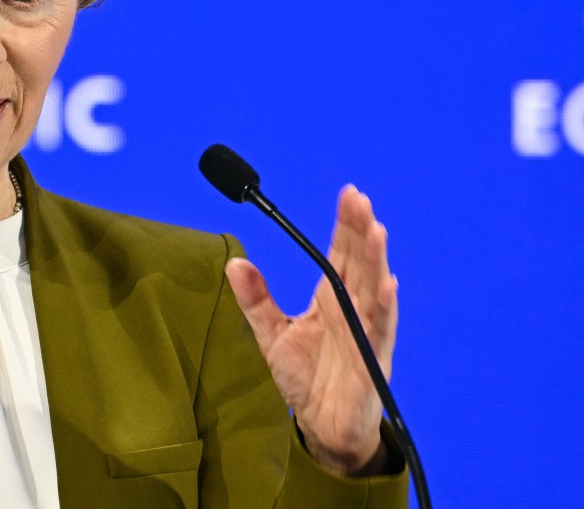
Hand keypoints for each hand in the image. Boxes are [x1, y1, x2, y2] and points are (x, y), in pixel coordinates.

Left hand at [225, 185, 398, 475]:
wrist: (322, 427)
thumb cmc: (305, 378)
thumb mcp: (271, 334)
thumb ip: (255, 300)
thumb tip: (234, 263)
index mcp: (331, 298)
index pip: (341, 254)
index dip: (345, 225)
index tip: (349, 193)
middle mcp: (353, 309)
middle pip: (359, 263)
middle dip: (359, 230)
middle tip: (358, 199)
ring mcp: (366, 332)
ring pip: (373, 289)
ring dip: (375, 260)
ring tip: (376, 229)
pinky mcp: (372, 360)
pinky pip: (379, 330)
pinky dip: (384, 307)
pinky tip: (388, 284)